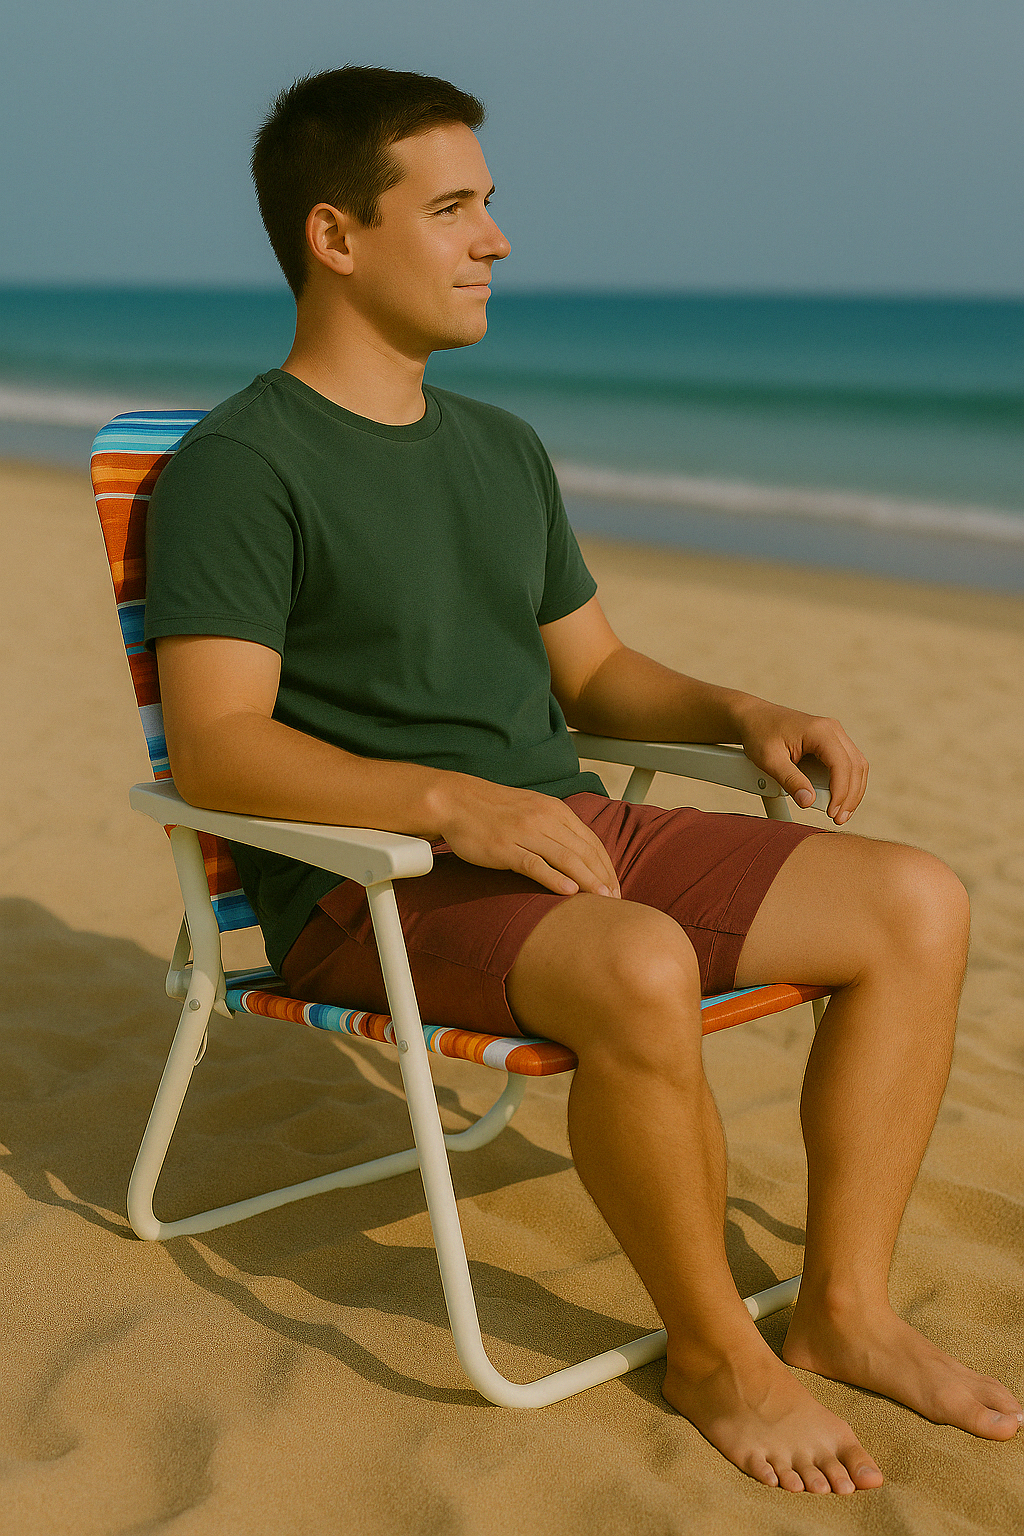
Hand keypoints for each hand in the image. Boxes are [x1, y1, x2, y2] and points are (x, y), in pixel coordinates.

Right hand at [430, 773, 621, 897]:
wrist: (456, 801)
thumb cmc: (493, 810)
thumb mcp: (532, 810)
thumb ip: (555, 827)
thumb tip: (578, 853)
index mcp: (555, 810)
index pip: (591, 840)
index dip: (607, 865)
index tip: (616, 886)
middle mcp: (544, 819)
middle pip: (584, 851)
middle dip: (604, 877)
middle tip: (617, 900)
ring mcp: (525, 832)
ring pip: (566, 858)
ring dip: (588, 880)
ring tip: (603, 900)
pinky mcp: (505, 847)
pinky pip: (535, 864)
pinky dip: (555, 879)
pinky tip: (569, 892)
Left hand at [732, 698, 867, 825]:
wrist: (753, 717)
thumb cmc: (759, 734)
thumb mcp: (769, 759)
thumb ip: (790, 780)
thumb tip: (808, 802)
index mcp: (820, 730)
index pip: (842, 764)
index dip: (841, 792)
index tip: (832, 812)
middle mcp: (832, 729)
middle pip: (855, 766)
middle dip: (850, 796)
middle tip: (839, 819)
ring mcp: (834, 734)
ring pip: (857, 765)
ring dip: (853, 791)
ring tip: (841, 813)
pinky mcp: (831, 741)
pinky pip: (848, 763)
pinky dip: (848, 783)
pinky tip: (840, 800)